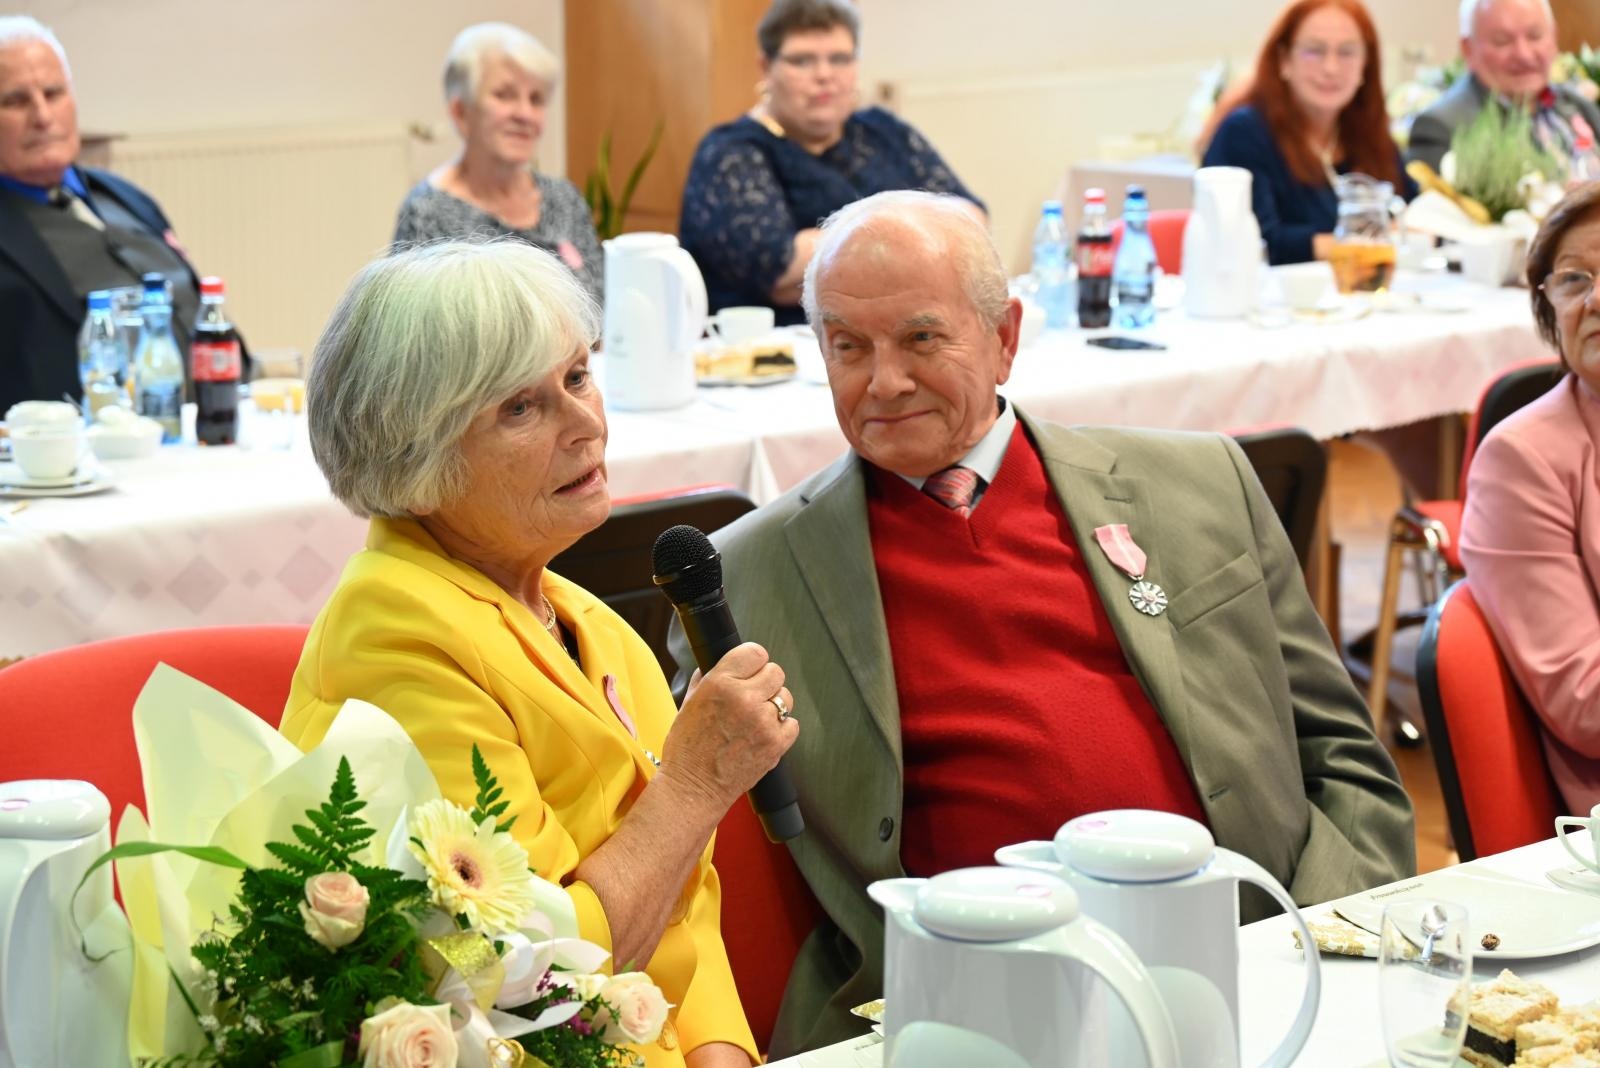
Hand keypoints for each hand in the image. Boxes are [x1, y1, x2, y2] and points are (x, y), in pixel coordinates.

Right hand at [660, 642, 797, 816]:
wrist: (693, 788)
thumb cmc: (687, 750)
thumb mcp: (688, 703)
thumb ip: (707, 678)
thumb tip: (719, 663)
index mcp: (720, 683)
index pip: (755, 652)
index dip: (753, 662)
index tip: (750, 670)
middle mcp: (744, 698)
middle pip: (775, 672)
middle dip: (765, 682)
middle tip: (753, 697)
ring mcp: (763, 721)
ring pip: (786, 697)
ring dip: (774, 706)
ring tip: (755, 720)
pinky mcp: (776, 743)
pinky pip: (792, 724)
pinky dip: (781, 729)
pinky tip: (763, 735)